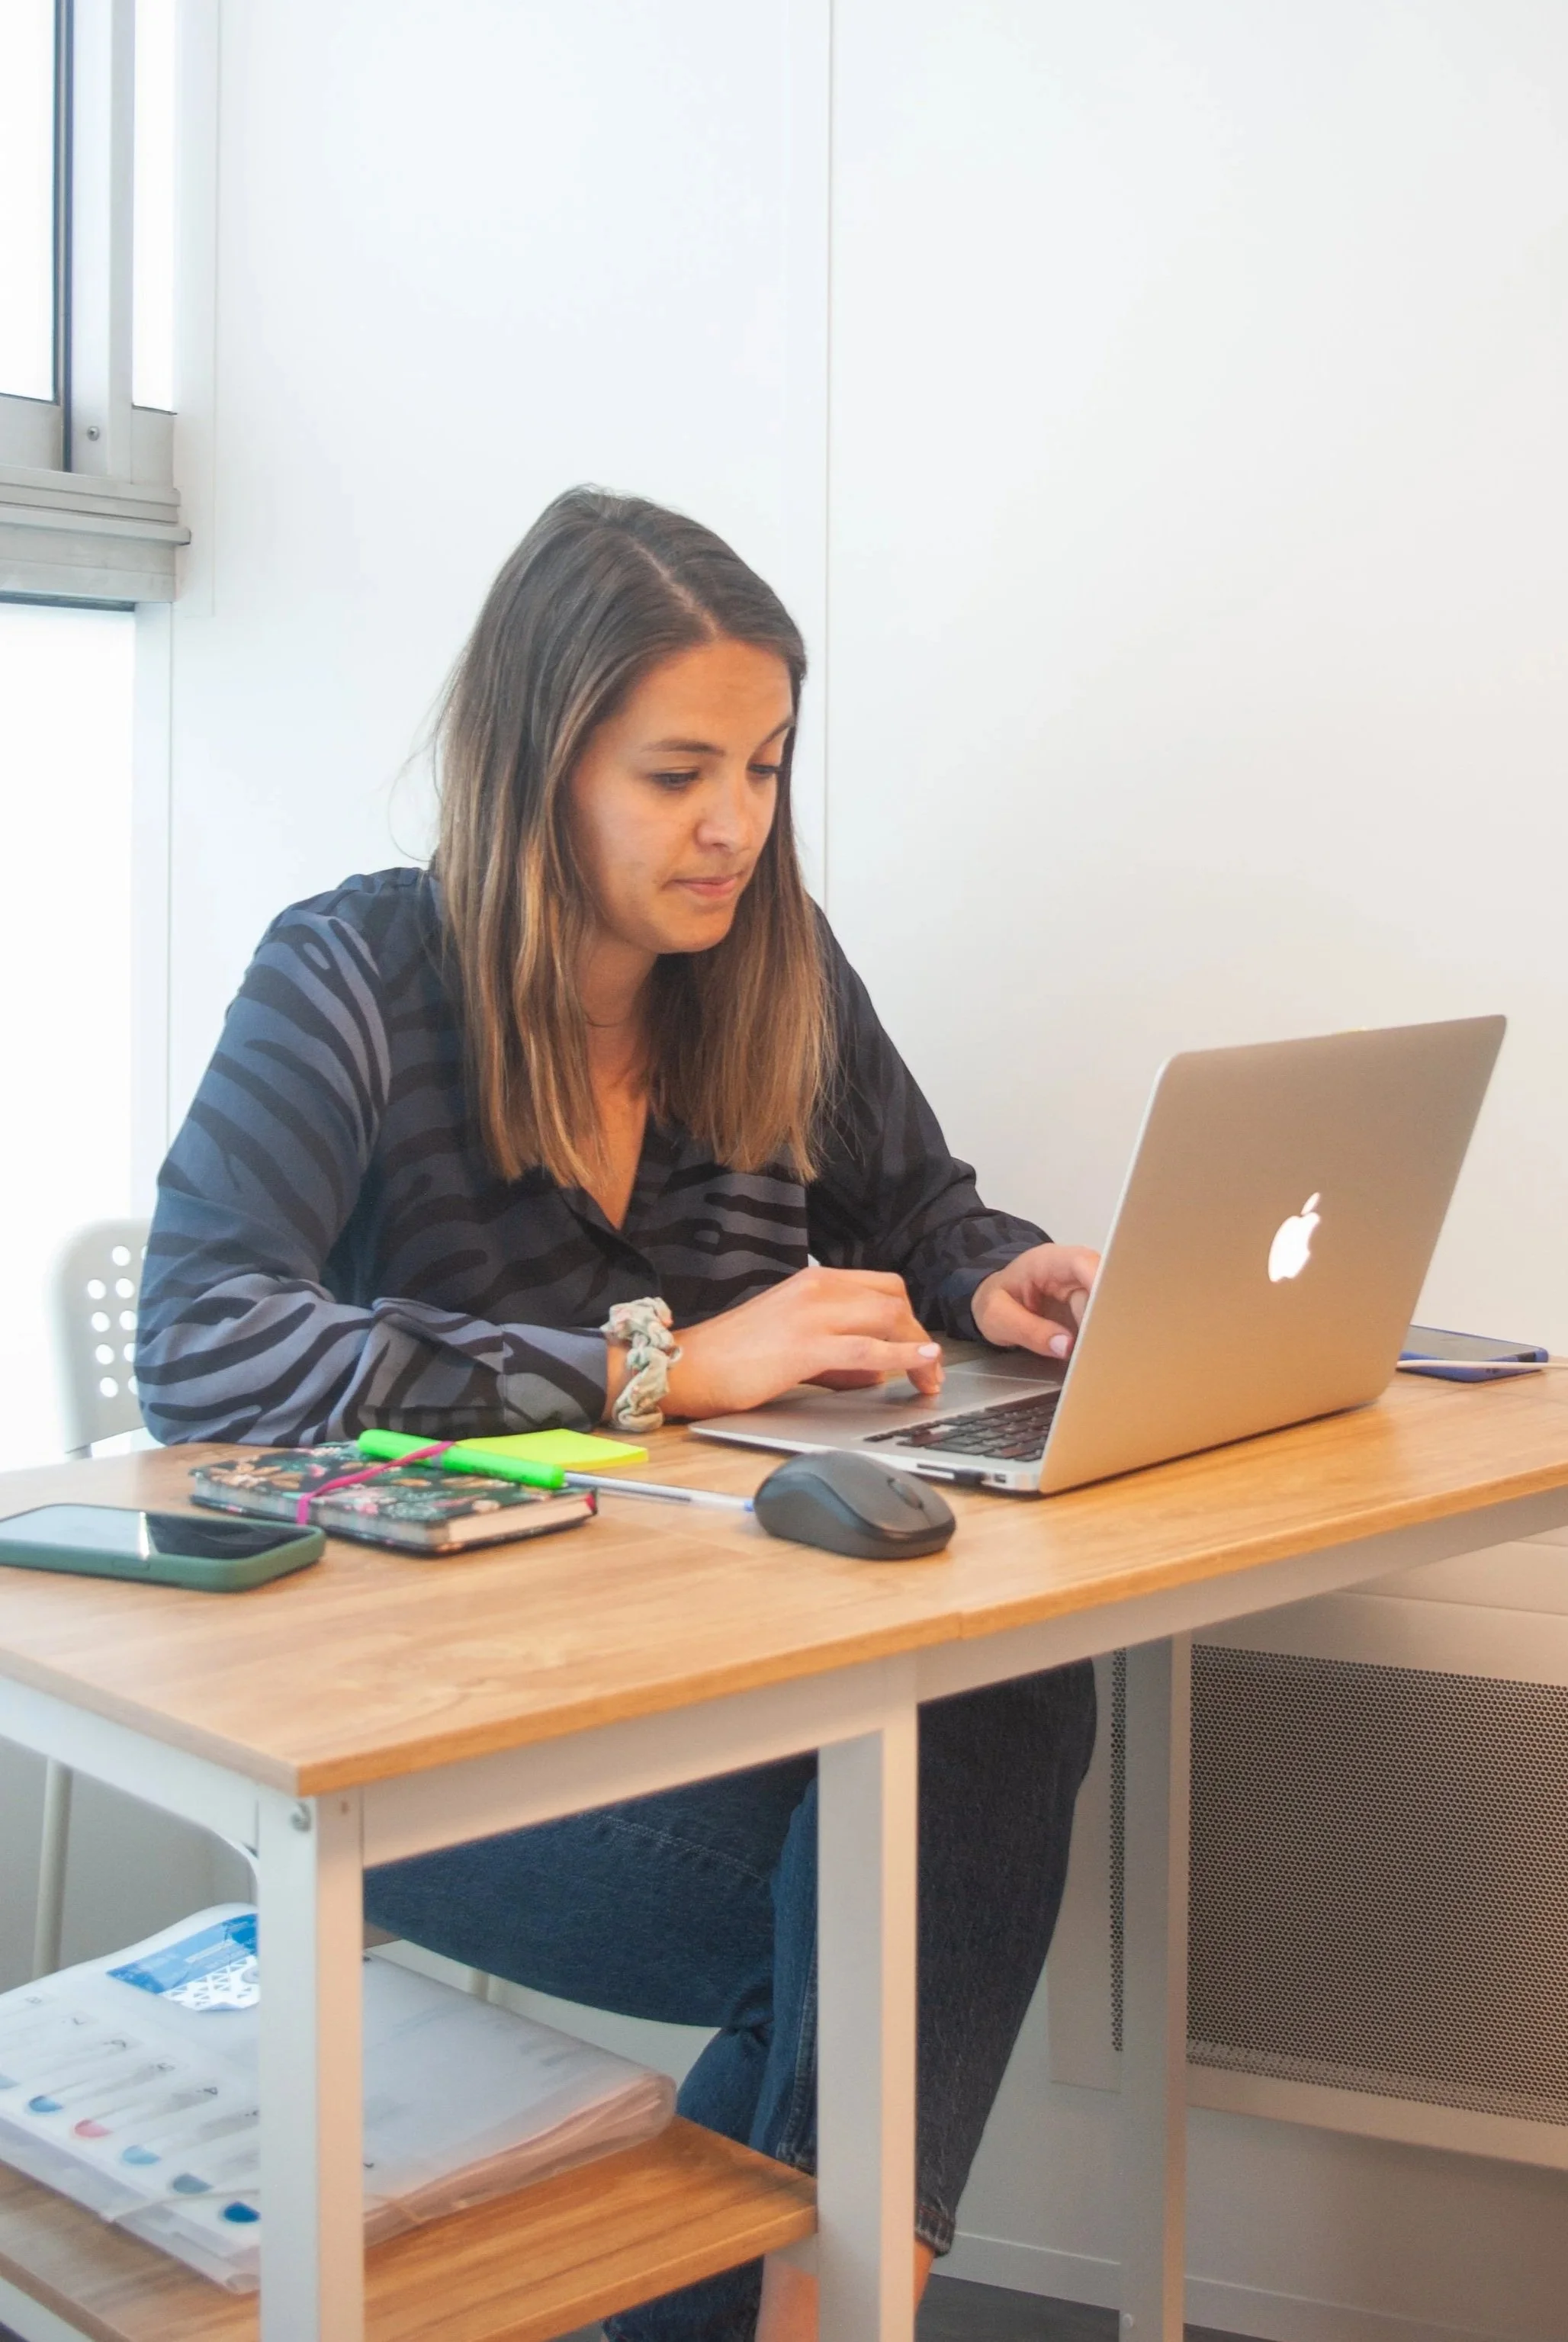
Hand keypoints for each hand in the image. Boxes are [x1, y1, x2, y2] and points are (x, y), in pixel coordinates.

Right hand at [656, 1266, 944, 1419]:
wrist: (688, 1367)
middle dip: (920, 1335)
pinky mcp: (804, 1345)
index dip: (910, 1318)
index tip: (922, 1349)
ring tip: (931, 1379)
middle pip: (893, 1299)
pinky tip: (919, 1363)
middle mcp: (816, 1288)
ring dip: (919, 1350)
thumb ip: (837, 1353)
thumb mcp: (794, 1341)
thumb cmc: (734, 1357)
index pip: (882, 1287)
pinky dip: (903, 1355)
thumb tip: (875, 1371)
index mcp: (814, 1281)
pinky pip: (867, 1347)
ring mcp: (811, 1314)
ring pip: (888, 1317)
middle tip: (932, 1371)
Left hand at [971, 1243, 1100, 1360]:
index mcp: (1047, 1261)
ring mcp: (1083, 1287)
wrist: (992, 1299)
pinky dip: (1099, 1336)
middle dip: (1103, 1318)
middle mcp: (1072, 1270)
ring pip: (1107, 1306)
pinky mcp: (1088, 1305)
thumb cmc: (994, 1301)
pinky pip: (1101, 1318)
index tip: (1106, 1312)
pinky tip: (1093, 1352)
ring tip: (1095, 1355)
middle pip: (1101, 1288)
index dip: (1099, 1283)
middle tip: (1098, 1349)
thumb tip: (1066, 1346)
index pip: (1083, 1263)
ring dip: (1103, 1330)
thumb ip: (1028, 1330)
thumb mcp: (997, 1317)